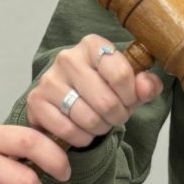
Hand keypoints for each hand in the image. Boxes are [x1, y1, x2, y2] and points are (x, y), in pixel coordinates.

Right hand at [26, 34, 162, 148]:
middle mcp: (68, 58)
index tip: (129, 100)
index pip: (120, 74)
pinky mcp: (36, 101)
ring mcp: (49, 80)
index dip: (131, 96)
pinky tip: (83, 131)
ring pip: (87, 118)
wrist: (68, 100)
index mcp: (92, 45)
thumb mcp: (129, 85)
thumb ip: (145, 84)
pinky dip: (81, 138)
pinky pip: (68, 130)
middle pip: (106, 101)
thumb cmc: (103, 88)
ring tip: (100, 123)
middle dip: (117, 117)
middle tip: (115, 116)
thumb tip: (147, 86)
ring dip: (100, 128)